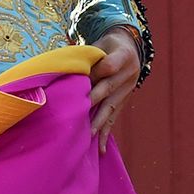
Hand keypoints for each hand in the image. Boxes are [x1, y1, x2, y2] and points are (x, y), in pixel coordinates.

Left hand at [87, 27, 140, 148]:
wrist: (131, 48)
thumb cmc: (107, 46)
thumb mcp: (100, 44)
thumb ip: (86, 56)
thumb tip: (63, 69)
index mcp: (124, 55)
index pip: (110, 65)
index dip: (96, 72)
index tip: (80, 78)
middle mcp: (129, 74)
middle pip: (108, 88)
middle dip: (93, 100)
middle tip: (77, 112)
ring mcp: (128, 90)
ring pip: (111, 107)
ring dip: (98, 122)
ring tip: (87, 135)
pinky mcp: (124, 103)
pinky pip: (114, 119)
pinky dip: (105, 133)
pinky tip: (100, 149)